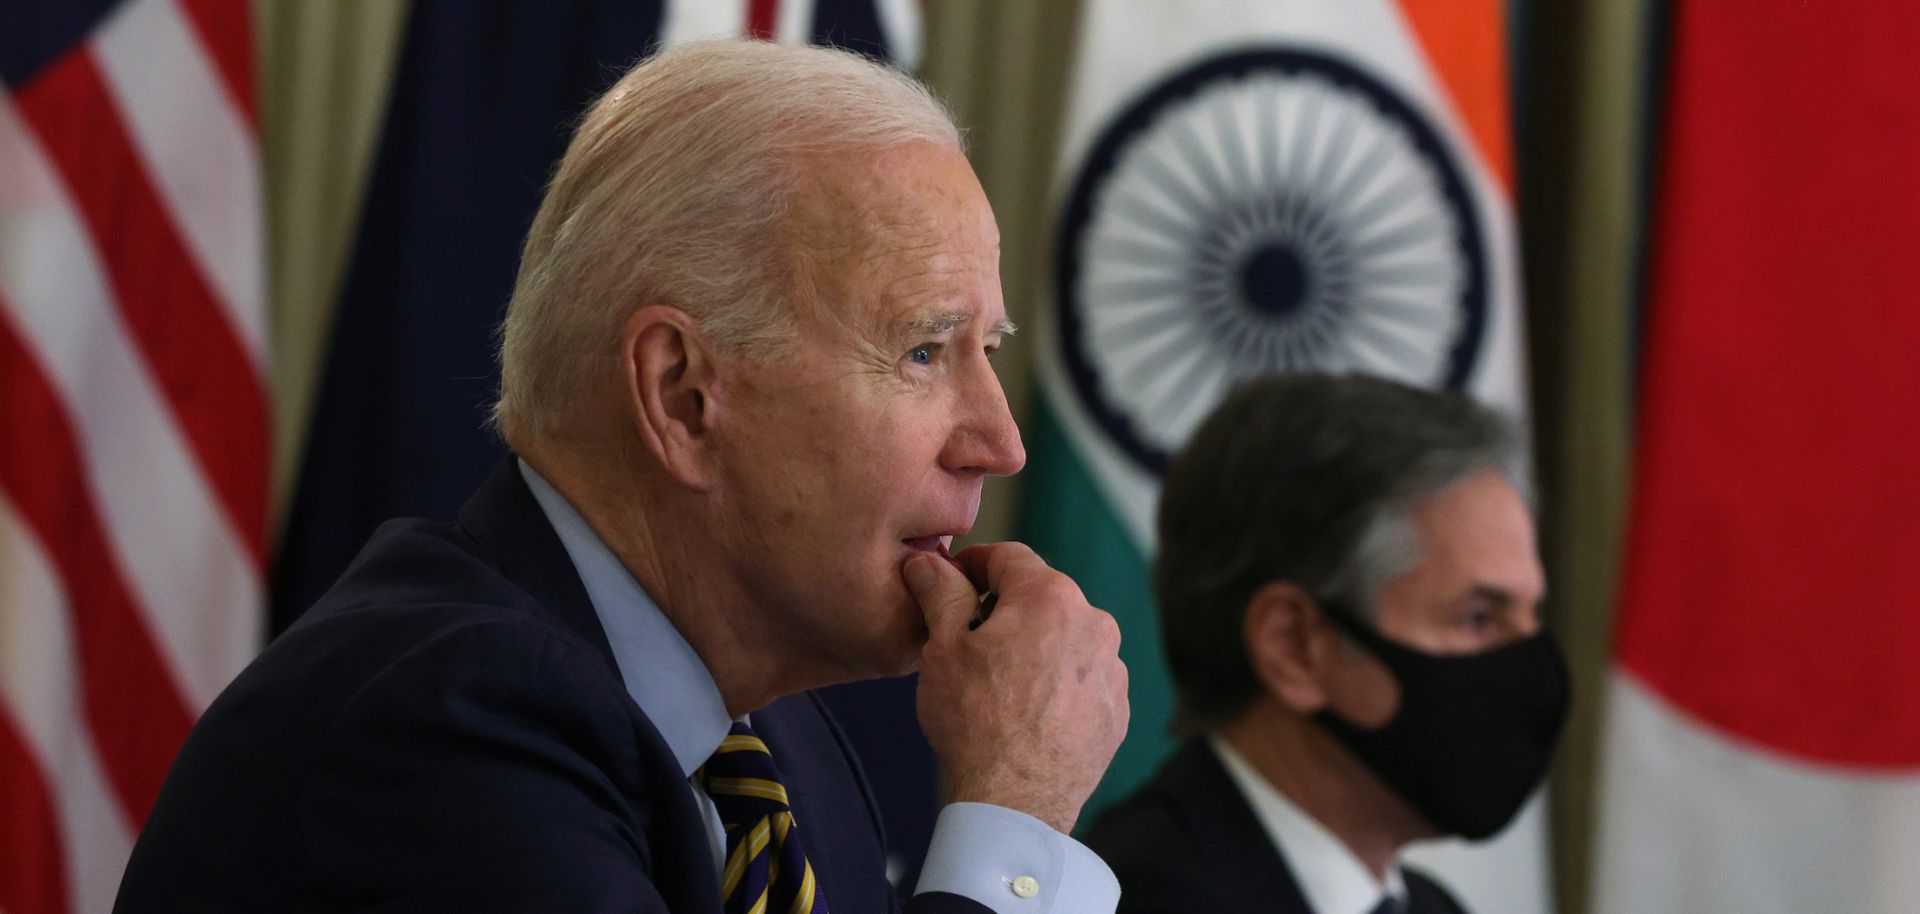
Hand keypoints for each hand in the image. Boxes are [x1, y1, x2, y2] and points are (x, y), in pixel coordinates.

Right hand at [904, 543, 1128, 833]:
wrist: (1016, 802)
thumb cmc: (976, 722)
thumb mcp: (943, 648)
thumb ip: (941, 593)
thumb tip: (929, 562)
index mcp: (1050, 597)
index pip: (1008, 557)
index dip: (973, 565)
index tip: (951, 581)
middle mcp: (1093, 623)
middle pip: (1040, 597)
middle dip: (1004, 609)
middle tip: (967, 639)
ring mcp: (1111, 668)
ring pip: (1064, 638)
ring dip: (1034, 646)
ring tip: (997, 681)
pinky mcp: (1116, 708)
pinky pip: (1081, 677)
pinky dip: (1056, 681)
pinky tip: (1026, 709)